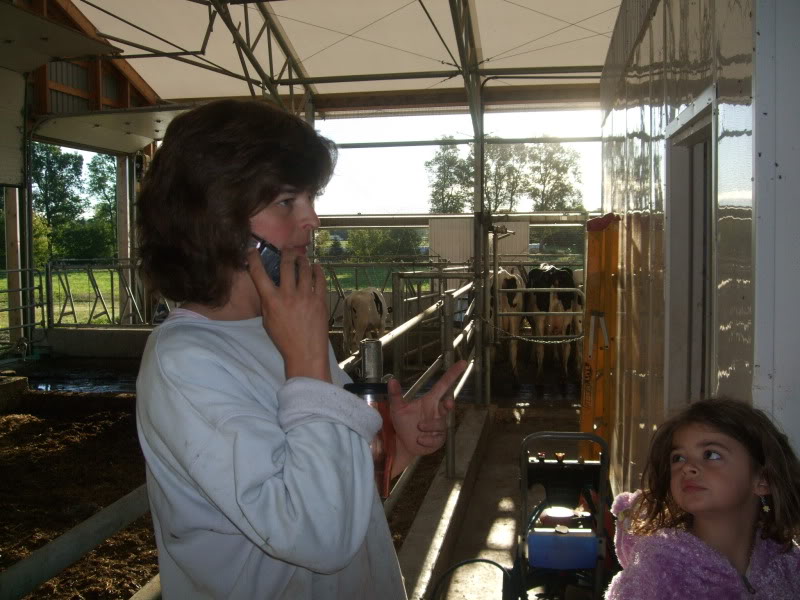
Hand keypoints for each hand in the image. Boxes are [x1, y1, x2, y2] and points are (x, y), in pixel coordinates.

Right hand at [247, 248, 331, 382]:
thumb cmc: (284, 339)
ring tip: (302, 257)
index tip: (252, 250)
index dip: (254, 259)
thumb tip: (268, 286)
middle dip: (286, 253)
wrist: (305, 352)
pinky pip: (320, 280)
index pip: (259, 274)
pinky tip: (316, 267)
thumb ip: (268, 302)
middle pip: (286, 265)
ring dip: (303, 260)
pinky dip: (318, 271)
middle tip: (287, 249)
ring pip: (305, 269)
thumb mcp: (268, 321)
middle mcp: (288, 295)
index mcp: (271, 301)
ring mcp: (306, 296)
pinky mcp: (320, 300)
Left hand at [388, 360, 467, 475]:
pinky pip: (438, 438)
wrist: (402, 443)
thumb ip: (395, 395)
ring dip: (430, 426)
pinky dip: (428, 439)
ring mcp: (440, 426)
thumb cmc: (403, 423)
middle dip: (449, 404)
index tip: (462, 363)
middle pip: (448, 404)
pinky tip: (420, 439)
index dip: (453, 374)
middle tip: (448, 403)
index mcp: (430, 400)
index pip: (443, 385)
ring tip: (418, 428)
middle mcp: (437, 411)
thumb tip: (392, 380)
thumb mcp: (397, 409)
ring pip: (441, 424)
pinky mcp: (439, 439)